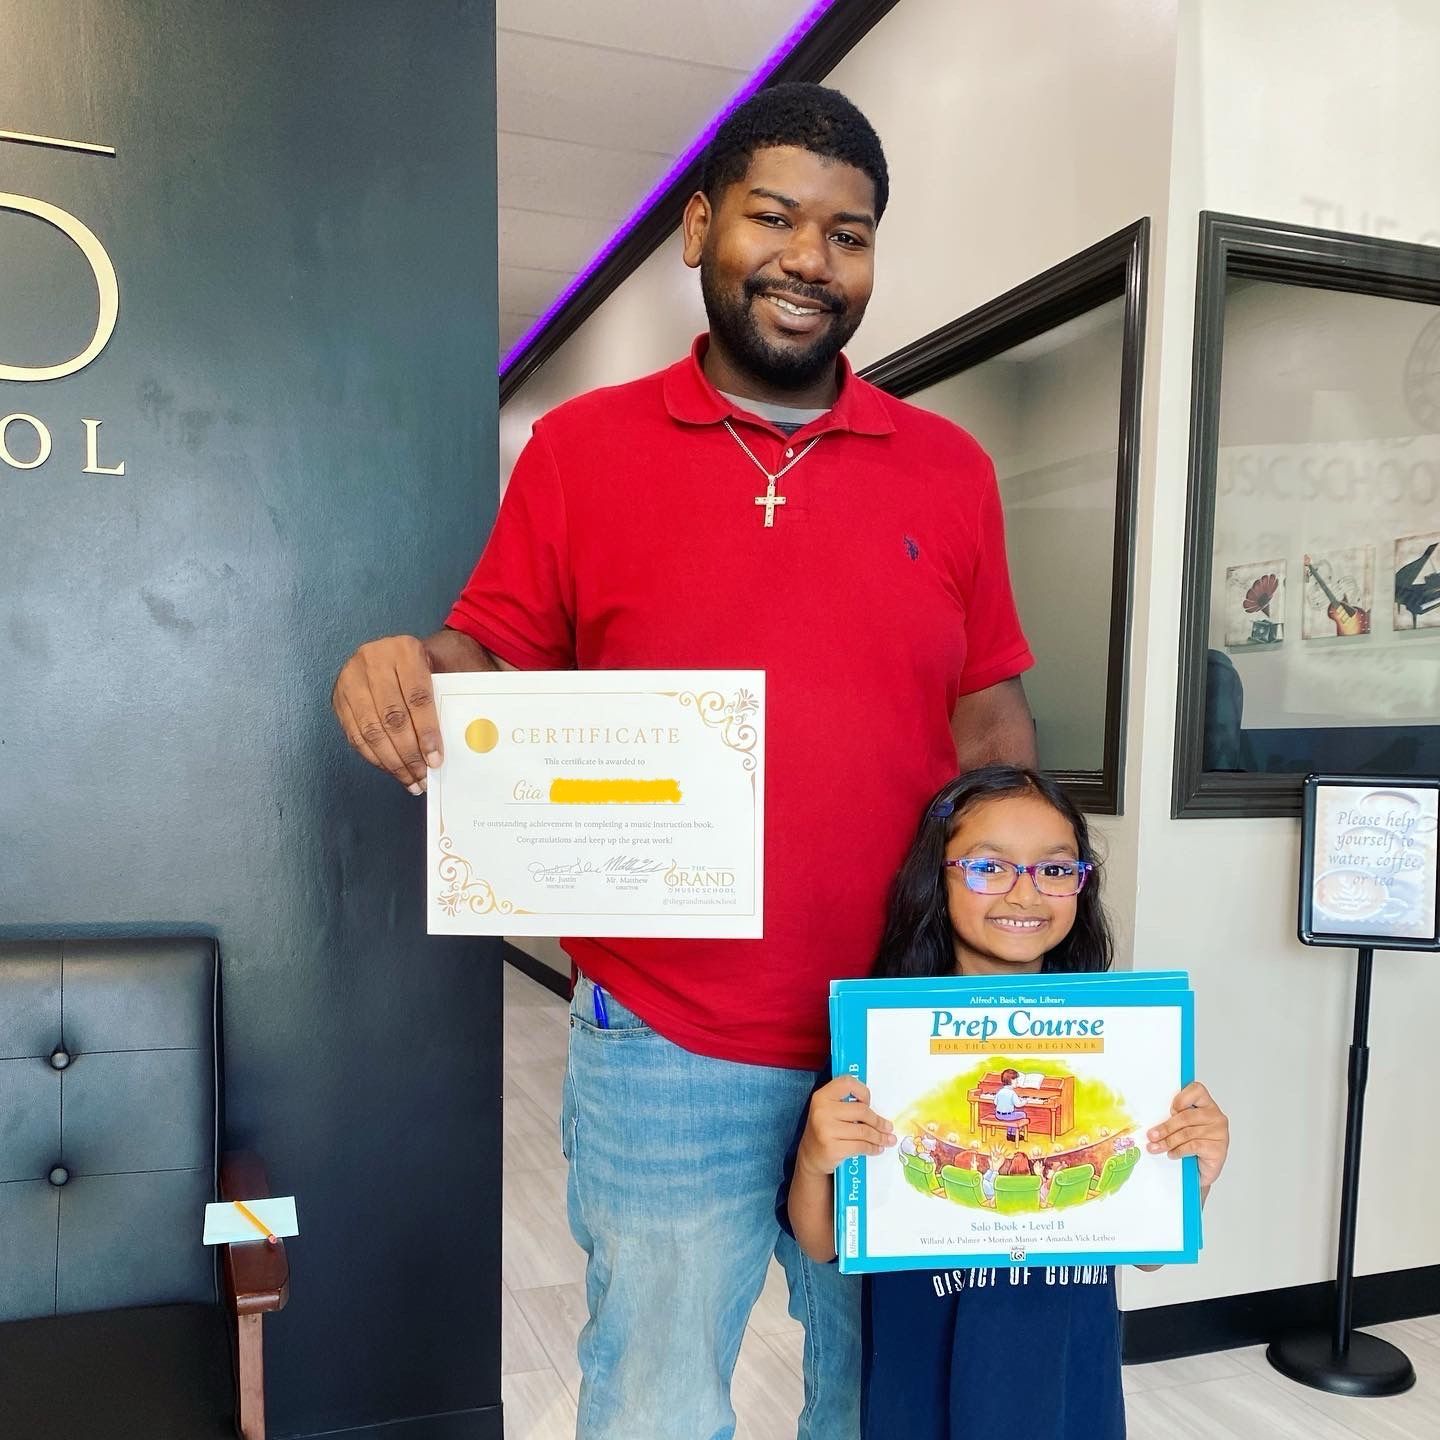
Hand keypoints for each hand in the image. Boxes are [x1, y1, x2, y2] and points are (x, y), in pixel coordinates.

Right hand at [331, 634, 441, 793]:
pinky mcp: (339, 696)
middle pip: (392, 717)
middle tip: (423, 776)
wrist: (396, 651)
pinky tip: (392, 769)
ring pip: (371, 730)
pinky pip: (355, 735)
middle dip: (409, 753)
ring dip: (392, 761)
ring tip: (410, 779)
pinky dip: (374, 757)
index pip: (417, 697)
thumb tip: (458, 739)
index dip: (427, 732)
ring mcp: (351, 678)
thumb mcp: (444, 667)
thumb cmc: (427, 664)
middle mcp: (373, 659)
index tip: (435, 759)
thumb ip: (450, 696)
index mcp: (405, 649)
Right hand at [795, 1076, 895, 1178]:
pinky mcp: (832, 1148)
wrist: (810, 1155)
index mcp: (822, 1096)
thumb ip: (846, 1104)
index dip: (863, 1092)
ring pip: (863, 1131)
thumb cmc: (825, 1129)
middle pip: (861, 1111)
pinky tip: (877, 1148)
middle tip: (888, 1127)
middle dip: (878, 1121)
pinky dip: (872, 1148)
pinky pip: (860, 1146)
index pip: (848, 1083)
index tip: (870, 1103)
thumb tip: (878, 1110)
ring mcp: (826, 1130)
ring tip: (887, 1140)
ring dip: (879, 1137)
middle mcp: (822, 1110)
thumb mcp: (829, 1110)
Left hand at [1147, 1081, 1228, 1190]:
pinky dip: (1179, 1150)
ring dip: (1168, 1141)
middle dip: (1165, 1127)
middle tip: (1152, 1136)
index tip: (1169, 1110)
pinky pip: (1193, 1146)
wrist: (1203, 1169)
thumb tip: (1151, 1119)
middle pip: (1186, 1116)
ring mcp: (1219, 1132)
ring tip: (1156, 1147)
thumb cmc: (1191, 1144)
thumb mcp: (1181, 1127)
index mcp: (1206, 1104)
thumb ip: (1174, 1117)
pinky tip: (1172, 1154)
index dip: (1181, 1099)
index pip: (1196, 1090)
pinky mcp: (1219, 1149)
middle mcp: (1215, 1116)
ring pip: (1187, 1133)